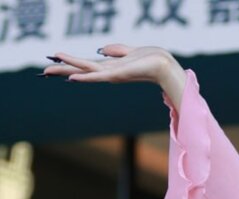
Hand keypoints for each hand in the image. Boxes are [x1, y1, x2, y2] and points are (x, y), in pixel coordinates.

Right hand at [41, 44, 185, 104]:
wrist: (163, 65)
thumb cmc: (150, 58)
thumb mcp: (129, 51)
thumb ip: (115, 50)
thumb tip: (100, 49)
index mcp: (109, 67)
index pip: (85, 65)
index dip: (70, 63)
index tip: (54, 62)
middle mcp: (107, 73)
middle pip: (80, 71)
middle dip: (62, 70)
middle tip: (43, 72)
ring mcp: (111, 75)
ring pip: (84, 72)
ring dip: (67, 70)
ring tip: (50, 69)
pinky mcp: (116, 76)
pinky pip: (97, 76)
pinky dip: (84, 77)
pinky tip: (72, 78)